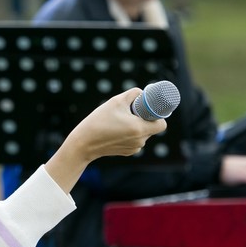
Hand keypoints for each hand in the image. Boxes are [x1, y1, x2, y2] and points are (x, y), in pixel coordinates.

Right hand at [46, 88, 166, 191]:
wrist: (83, 143)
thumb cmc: (99, 121)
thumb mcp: (116, 101)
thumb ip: (133, 94)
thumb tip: (141, 94)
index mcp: (139, 129)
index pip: (162, 124)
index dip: (158, 115)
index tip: (148, 109)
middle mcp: (140, 141)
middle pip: (152, 127)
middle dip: (145, 118)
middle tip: (131, 111)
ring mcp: (134, 148)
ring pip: (143, 134)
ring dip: (137, 126)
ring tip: (121, 120)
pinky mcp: (127, 152)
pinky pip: (135, 140)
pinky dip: (130, 133)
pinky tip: (117, 130)